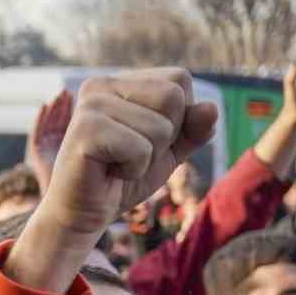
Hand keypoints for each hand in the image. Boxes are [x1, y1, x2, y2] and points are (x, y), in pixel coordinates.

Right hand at [13, 69, 216, 291]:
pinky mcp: (84, 131)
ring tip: (118, 165)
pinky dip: (133, 170)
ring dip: (148, 158)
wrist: (83, 215)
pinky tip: (109, 173)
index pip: (179, 79)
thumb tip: (212, 108)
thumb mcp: (167, 152)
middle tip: (131, 155)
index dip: (178, 117)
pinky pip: (140, 148)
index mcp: (118, 81)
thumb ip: (192, 129)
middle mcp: (99, 85)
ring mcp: (89, 105)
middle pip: (173, 97)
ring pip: (160, 127)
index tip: (145, 140)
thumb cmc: (121, 179)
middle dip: (165, 137)